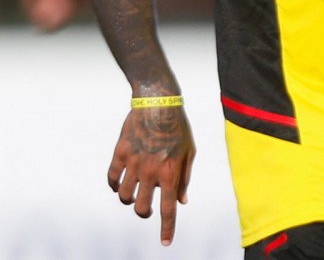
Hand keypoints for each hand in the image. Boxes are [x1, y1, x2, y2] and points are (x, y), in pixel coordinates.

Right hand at [108, 105, 196, 245]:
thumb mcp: (189, 152)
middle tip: (145, 208)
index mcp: (171, 172)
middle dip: (143, 213)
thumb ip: (184, 178)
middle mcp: (151, 172)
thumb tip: (182, 201)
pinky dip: (115, 185)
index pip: (168, 208)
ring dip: (129, 199)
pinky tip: (120, 182)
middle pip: (141, 208)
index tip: (166, 243)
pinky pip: (112, 178)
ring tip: (135, 192)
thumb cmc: (178, 128)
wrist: (158, 103)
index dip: (167, 228)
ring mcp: (134, 163)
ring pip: (125, 196)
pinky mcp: (120, 154)